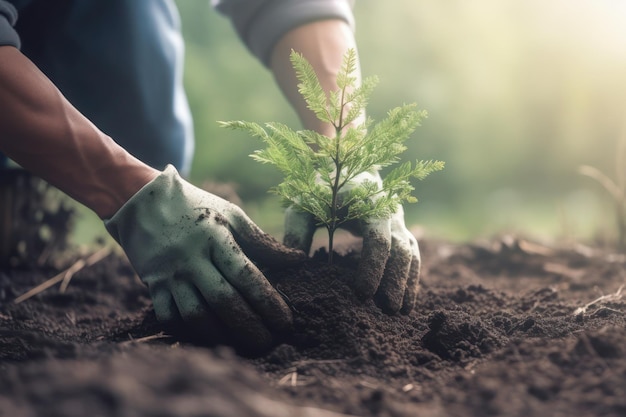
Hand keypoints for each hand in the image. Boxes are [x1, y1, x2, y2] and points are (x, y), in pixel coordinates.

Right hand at [105, 165, 304, 349]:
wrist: (141, 201)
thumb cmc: (196, 207)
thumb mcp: (230, 214)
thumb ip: (262, 240)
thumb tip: (297, 260)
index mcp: (215, 238)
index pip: (246, 276)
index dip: (268, 302)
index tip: (286, 322)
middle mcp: (191, 258)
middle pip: (223, 300)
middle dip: (249, 327)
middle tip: (269, 343)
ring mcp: (169, 274)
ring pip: (195, 314)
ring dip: (222, 335)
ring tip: (244, 345)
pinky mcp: (152, 285)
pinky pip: (169, 317)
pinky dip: (189, 332)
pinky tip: (211, 338)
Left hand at [283, 171, 420, 314]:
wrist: (342, 167)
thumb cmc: (319, 189)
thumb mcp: (303, 206)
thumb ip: (297, 232)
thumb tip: (294, 265)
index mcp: (369, 201)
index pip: (378, 238)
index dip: (373, 268)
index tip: (363, 294)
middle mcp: (390, 210)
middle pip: (401, 249)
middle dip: (395, 281)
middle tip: (387, 310)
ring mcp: (398, 220)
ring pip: (411, 253)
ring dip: (407, 283)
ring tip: (398, 312)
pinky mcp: (398, 230)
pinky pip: (411, 255)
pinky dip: (410, 278)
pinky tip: (405, 302)